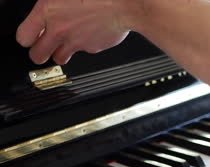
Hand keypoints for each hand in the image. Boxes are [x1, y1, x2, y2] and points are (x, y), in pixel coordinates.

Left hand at [16, 0, 131, 64]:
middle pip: (37, 55)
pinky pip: (83, 51)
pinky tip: (90, 33)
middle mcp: (59, 30)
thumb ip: (53, 3)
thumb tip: (50, 8)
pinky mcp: (91, 48)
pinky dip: (84, 45)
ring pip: (59, 59)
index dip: (27, 38)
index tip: (30, 37)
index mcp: (48, 11)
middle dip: (39, 53)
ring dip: (60, 53)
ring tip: (66, 43)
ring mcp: (76, 41)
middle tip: (44, 48)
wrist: (125, 5)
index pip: (24, 37)